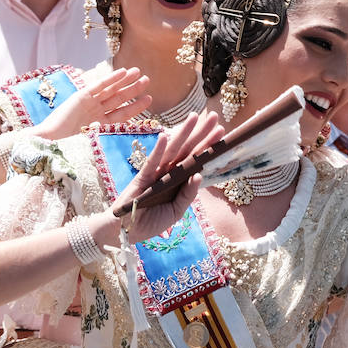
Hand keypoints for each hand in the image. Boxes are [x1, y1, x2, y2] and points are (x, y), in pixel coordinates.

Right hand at [37, 68, 151, 140]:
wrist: (49, 141)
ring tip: (138, 72)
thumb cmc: (69, 146)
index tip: (149, 98)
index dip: (137, 106)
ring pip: (111, 90)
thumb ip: (109, 136)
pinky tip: (122, 72)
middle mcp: (97, 112)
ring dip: (124, 80)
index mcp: (102, 123)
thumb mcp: (95, 141)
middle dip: (133, 89)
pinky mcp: (80, 97)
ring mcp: (89, 104)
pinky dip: (110, 79)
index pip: (124, 113)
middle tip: (147, 79)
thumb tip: (131, 140)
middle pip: (119, 98)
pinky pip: (98, 86)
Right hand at [111, 112, 222, 241]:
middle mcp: (169, 172)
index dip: (207, 145)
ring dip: (182, 133)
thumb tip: (200, 174)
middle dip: (200, 133)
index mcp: (179, 179)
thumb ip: (188, 195)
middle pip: (187, 149)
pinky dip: (158, 150)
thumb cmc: (151, 222)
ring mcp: (156, 173)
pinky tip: (166, 136)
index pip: (196, 158)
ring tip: (194, 118)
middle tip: (214, 117)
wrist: (127, 231)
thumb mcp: (176, 211)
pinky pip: (151, 162)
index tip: (220, 131)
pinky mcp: (142, 178)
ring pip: (172, 150)